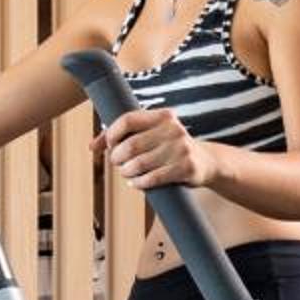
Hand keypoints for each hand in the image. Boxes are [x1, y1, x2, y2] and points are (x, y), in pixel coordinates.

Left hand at [93, 107, 212, 191]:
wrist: (206, 162)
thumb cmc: (170, 148)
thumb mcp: (152, 135)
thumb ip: (123, 136)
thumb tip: (92, 146)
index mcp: (162, 116)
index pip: (128, 120)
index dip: (112, 134)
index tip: (109, 146)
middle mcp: (173, 129)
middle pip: (131, 145)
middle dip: (118, 158)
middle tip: (117, 164)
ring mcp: (181, 148)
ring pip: (140, 164)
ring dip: (127, 172)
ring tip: (127, 174)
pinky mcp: (187, 168)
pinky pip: (153, 178)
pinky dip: (140, 183)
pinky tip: (136, 183)